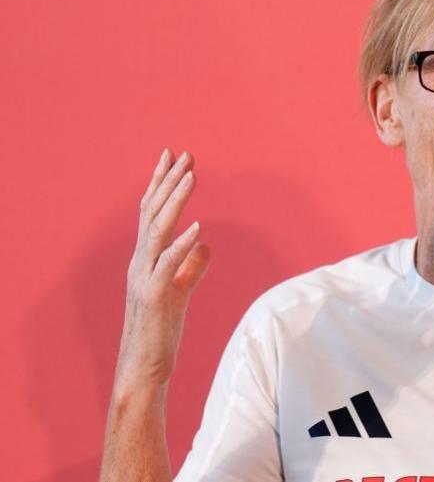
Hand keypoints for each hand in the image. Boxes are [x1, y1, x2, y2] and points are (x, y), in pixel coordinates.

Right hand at [114, 149, 210, 391]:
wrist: (145, 366)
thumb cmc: (161, 330)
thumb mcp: (181, 292)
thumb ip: (191, 266)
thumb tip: (204, 243)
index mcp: (145, 258)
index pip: (151, 212)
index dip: (162, 183)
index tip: (174, 156)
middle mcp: (140, 262)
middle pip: (153, 213)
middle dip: (169, 182)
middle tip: (185, 154)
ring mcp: (145, 278)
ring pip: (158, 231)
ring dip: (176, 202)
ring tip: (191, 177)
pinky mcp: (155, 296)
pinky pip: (169, 265)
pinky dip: (182, 244)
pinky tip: (198, 227)